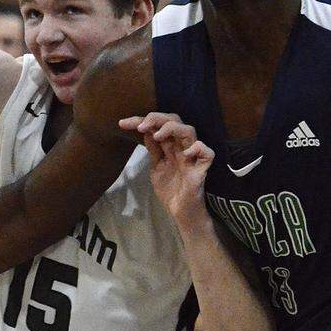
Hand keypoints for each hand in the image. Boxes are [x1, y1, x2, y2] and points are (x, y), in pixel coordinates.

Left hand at [119, 113, 214, 230]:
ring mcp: (192, 157)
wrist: (180, 213)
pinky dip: (197, 148)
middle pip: (175, 120)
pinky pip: (207, 153)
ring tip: (157, 135)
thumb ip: (153, 150)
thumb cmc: (170, 189)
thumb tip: (146, 131)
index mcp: (170, 146)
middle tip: (141, 125)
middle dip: (157, 118)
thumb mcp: (156, 167)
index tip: (123, 123)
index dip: (140, 120)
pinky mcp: (201, 170)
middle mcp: (181, 147)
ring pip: (190, 131)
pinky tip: (185, 154)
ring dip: (172, 128)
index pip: (158, 125)